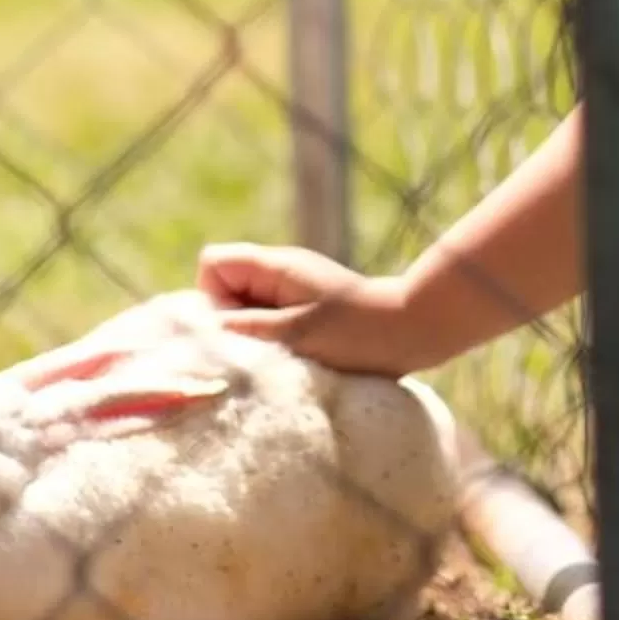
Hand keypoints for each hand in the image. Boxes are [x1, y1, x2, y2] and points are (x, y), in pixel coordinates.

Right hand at [196, 243, 446, 376]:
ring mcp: (293, 289)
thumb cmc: (357, 332)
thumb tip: (204, 326)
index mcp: (276, 265)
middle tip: (265, 346)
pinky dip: (272, 340)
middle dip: (231, 319)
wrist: (413, 332)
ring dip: (254, 334)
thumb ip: (246, 327)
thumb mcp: (296, 333)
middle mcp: (281, 271)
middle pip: (225, 286)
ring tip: (285, 354)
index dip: (213, 297)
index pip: (213, 262)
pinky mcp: (306, 309)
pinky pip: (268, 320)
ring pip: (245, 307)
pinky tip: (296, 357)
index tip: (241, 328)